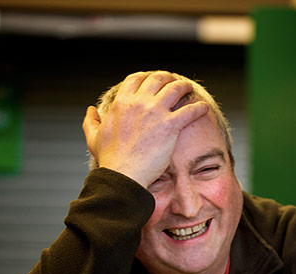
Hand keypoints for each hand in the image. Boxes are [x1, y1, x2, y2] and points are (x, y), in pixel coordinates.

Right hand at [81, 71, 208, 187]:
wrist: (123, 174)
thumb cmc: (110, 160)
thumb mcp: (94, 137)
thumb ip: (92, 121)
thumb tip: (91, 110)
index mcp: (122, 103)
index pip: (137, 78)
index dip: (147, 76)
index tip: (154, 80)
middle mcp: (140, 102)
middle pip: (158, 79)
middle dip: (168, 78)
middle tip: (175, 82)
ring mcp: (156, 112)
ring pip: (176, 89)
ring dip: (184, 87)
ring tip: (189, 90)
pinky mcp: (171, 125)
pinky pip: (191, 110)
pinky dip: (199, 107)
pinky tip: (204, 108)